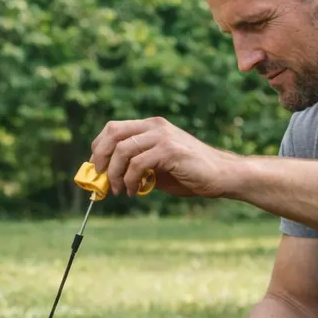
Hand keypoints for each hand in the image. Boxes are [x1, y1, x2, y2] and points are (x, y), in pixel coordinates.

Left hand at [89, 117, 237, 197]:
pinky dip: (130, 181)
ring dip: (115, 174)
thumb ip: (136, 166)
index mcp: (151, 126)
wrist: (221, 175)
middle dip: (101, 158)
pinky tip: (134, 191)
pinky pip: (137, 164)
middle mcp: (155, 126)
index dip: (99, 147)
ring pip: (122, 151)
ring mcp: (163, 136)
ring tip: (120, 191)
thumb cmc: (189, 173)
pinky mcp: (170, 150)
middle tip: (101, 179)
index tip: (97, 168)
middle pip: (113, 134)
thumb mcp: (157, 167)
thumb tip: (108, 177)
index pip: (113, 128)